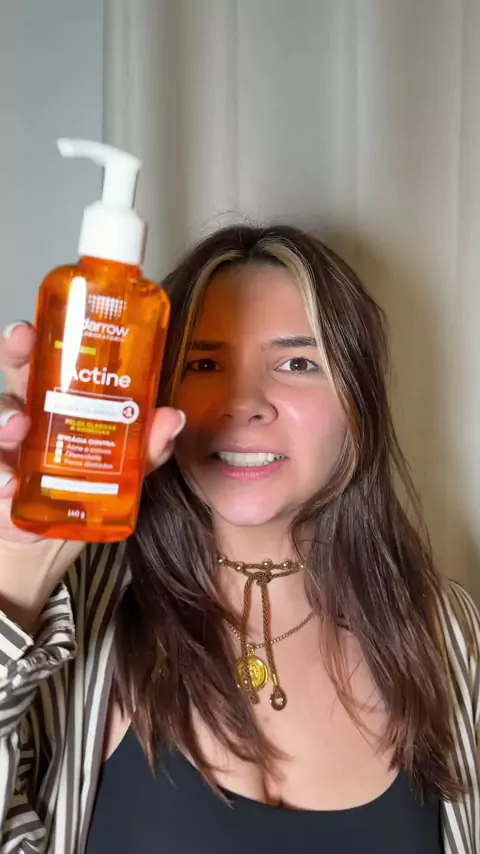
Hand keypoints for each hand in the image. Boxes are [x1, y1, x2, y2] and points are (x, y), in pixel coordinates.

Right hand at [0, 321, 184, 627]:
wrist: (59, 538)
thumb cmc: (89, 485)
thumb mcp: (126, 466)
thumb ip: (148, 446)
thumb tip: (174, 418)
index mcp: (58, 398)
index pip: (44, 357)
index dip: (35, 337)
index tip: (32, 326)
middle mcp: (29, 413)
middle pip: (14, 372)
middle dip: (13, 354)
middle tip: (19, 345)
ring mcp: (9, 446)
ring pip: (0, 418)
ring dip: (4, 417)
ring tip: (19, 427)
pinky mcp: (0, 479)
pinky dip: (0, 475)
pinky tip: (9, 483)